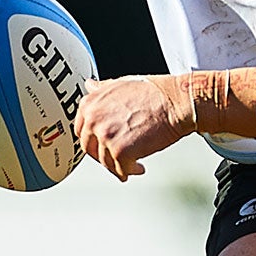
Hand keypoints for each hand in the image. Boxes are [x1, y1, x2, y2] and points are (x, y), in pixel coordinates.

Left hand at [76, 75, 190, 180]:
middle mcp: (93, 119)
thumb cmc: (155, 92)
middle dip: (103, 156)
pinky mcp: (120, 151)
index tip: (101, 145)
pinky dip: (129, 171)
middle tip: (116, 158)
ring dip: (118, 166)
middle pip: (90, 149)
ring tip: (132, 164)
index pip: (80, 130)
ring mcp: (105, 136)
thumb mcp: (121, 84)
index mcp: (91, 103)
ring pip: (105, 161)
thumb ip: (102, 90)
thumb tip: (90, 86)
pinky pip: (120, 169)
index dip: (92, 140)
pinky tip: (138, 168)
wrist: (175, 102)